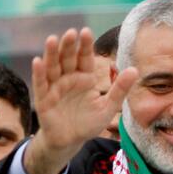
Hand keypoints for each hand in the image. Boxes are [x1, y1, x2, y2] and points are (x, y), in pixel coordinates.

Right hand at [24, 28, 136, 173]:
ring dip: (51, 54)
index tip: (86, 31)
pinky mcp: (43, 99)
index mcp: (85, 77)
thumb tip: (135, 70)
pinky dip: (39, 73)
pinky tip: (38, 61)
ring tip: (52, 39)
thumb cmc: (88, 122)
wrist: (70, 142)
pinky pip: (41, 85)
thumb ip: (120, 89)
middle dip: (69, 46)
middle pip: (68, 58)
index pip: (85, 58)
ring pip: (53, 67)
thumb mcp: (108, 107)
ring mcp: (55, 87)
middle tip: (71, 33)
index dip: (85, 46)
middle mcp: (68, 78)